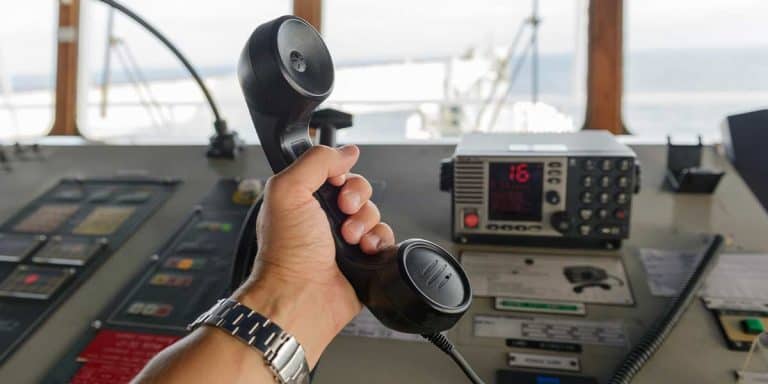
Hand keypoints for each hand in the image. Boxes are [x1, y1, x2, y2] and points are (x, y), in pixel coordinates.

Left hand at [232, 144, 394, 367]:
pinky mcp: (363, 260)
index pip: (336, 172)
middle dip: (357, 198)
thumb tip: (345, 151)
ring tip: (349, 239)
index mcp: (304, 198)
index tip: (335, 185)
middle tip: (343, 212)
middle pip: (359, 190)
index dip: (341, 174)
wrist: (300, 296)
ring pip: (374, 213)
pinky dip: (379, 241)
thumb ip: (315, 161)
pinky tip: (364, 250)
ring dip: (366, 223)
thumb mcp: (288, 190)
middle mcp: (325, 218)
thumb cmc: (286, 252)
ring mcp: (345, 240)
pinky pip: (385, 238)